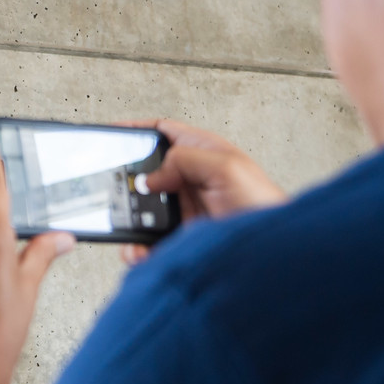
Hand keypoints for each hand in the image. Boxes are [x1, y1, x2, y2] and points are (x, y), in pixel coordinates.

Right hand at [118, 118, 286, 264]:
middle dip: (128, 181)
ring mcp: (185, 207)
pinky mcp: (181, 235)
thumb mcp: (227, 168)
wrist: (270, 254)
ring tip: (126, 225)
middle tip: (114, 189)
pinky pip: (149, 238)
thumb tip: (151, 174)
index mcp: (203, 152)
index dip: (138, 129)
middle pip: (147, 171)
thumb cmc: (262, 206)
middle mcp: (191, 178)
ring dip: (130, 217)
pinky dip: (139, 246)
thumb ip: (187, 159)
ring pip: (143, 207)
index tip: (113, 133)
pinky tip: (140, 250)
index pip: (163, 132)